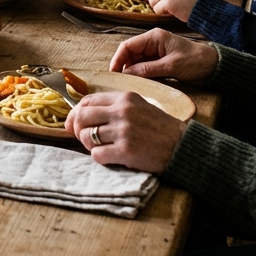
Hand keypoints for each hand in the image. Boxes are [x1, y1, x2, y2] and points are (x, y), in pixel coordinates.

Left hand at [64, 90, 186, 173]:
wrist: (182, 146)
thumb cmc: (159, 128)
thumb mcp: (138, 107)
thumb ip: (112, 107)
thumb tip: (80, 116)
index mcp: (124, 98)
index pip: (87, 101)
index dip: (75, 113)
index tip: (73, 124)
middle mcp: (122, 111)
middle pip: (82, 117)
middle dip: (79, 130)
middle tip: (86, 139)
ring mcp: (124, 131)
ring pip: (86, 136)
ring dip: (90, 145)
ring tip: (103, 148)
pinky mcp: (126, 150)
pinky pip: (97, 155)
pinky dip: (100, 158)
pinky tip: (112, 157)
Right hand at [109, 27, 217, 82]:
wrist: (214, 66)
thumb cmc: (195, 61)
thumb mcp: (171, 66)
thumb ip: (148, 69)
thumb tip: (126, 74)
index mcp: (153, 37)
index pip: (127, 46)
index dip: (117, 59)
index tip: (112, 73)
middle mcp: (152, 43)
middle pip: (129, 55)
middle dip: (123, 67)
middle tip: (119, 83)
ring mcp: (155, 53)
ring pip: (135, 63)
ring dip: (131, 73)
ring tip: (127, 85)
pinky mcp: (159, 62)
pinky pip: (144, 68)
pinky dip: (140, 76)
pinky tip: (138, 84)